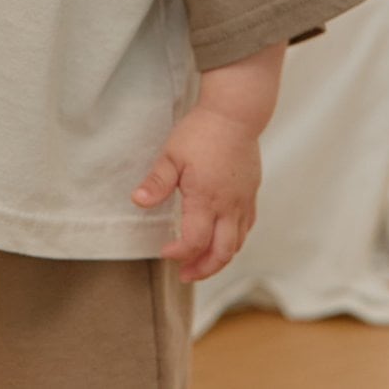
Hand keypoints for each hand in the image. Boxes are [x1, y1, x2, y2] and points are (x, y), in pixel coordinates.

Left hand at [131, 106, 261, 281]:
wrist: (235, 114)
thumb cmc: (201, 131)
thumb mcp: (172, 154)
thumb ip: (157, 182)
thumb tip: (137, 202)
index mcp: (206, 199)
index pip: (194, 241)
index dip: (179, 253)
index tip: (164, 251)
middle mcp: (228, 207)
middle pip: (221, 253)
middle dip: (203, 269)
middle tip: (185, 274)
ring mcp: (243, 202)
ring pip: (237, 244)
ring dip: (219, 259)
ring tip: (201, 263)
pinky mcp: (251, 194)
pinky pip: (246, 228)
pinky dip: (234, 241)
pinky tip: (222, 239)